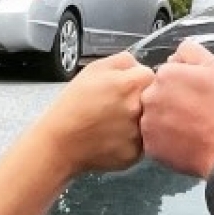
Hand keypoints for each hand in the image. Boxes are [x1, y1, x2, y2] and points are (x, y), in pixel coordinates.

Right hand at [28, 53, 154, 174]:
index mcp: (131, 83)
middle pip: (153, 99)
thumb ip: (122, 61)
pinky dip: (130, 139)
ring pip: (149, 122)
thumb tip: (139, 63)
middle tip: (118, 106)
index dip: (137, 80)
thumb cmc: (73, 105)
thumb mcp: (93, 70)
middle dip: (140, 100)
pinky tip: (111, 137)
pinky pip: (141, 142)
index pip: (150, 75)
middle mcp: (139, 108)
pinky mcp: (135, 153)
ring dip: (137, 120)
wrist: (60, 141)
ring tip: (113, 122)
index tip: (126, 87)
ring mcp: (139, 133)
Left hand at [141, 40, 213, 177]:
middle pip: (157, 94)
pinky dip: (166, 139)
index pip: (167, 74)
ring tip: (189, 127)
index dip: (183, 82)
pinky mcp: (150, 146)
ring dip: (166, 119)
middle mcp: (149, 97)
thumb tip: (174, 55)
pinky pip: (154, 138)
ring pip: (154, 116)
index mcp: (164, 75)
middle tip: (193, 112)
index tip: (197, 94)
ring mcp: (147, 123)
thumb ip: (191, 52)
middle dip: (171, 100)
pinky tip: (184, 140)